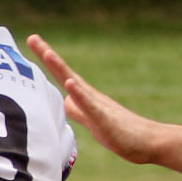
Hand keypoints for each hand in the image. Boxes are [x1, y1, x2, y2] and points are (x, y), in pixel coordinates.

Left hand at [27, 35, 160, 165]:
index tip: (33, 41)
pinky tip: (70, 83)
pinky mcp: (106, 120)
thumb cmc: (123, 133)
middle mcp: (91, 96)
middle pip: (66, 73)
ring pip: (76, 84)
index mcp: (86, 98)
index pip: (62, 75)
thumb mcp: (93, 121)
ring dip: (61, 69)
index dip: (47, 60)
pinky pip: (91, 106)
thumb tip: (64, 101)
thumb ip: (78, 110)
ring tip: (48, 54)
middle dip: (49, 56)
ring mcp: (99, 106)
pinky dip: (80, 94)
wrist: (149, 142)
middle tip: (32, 38)